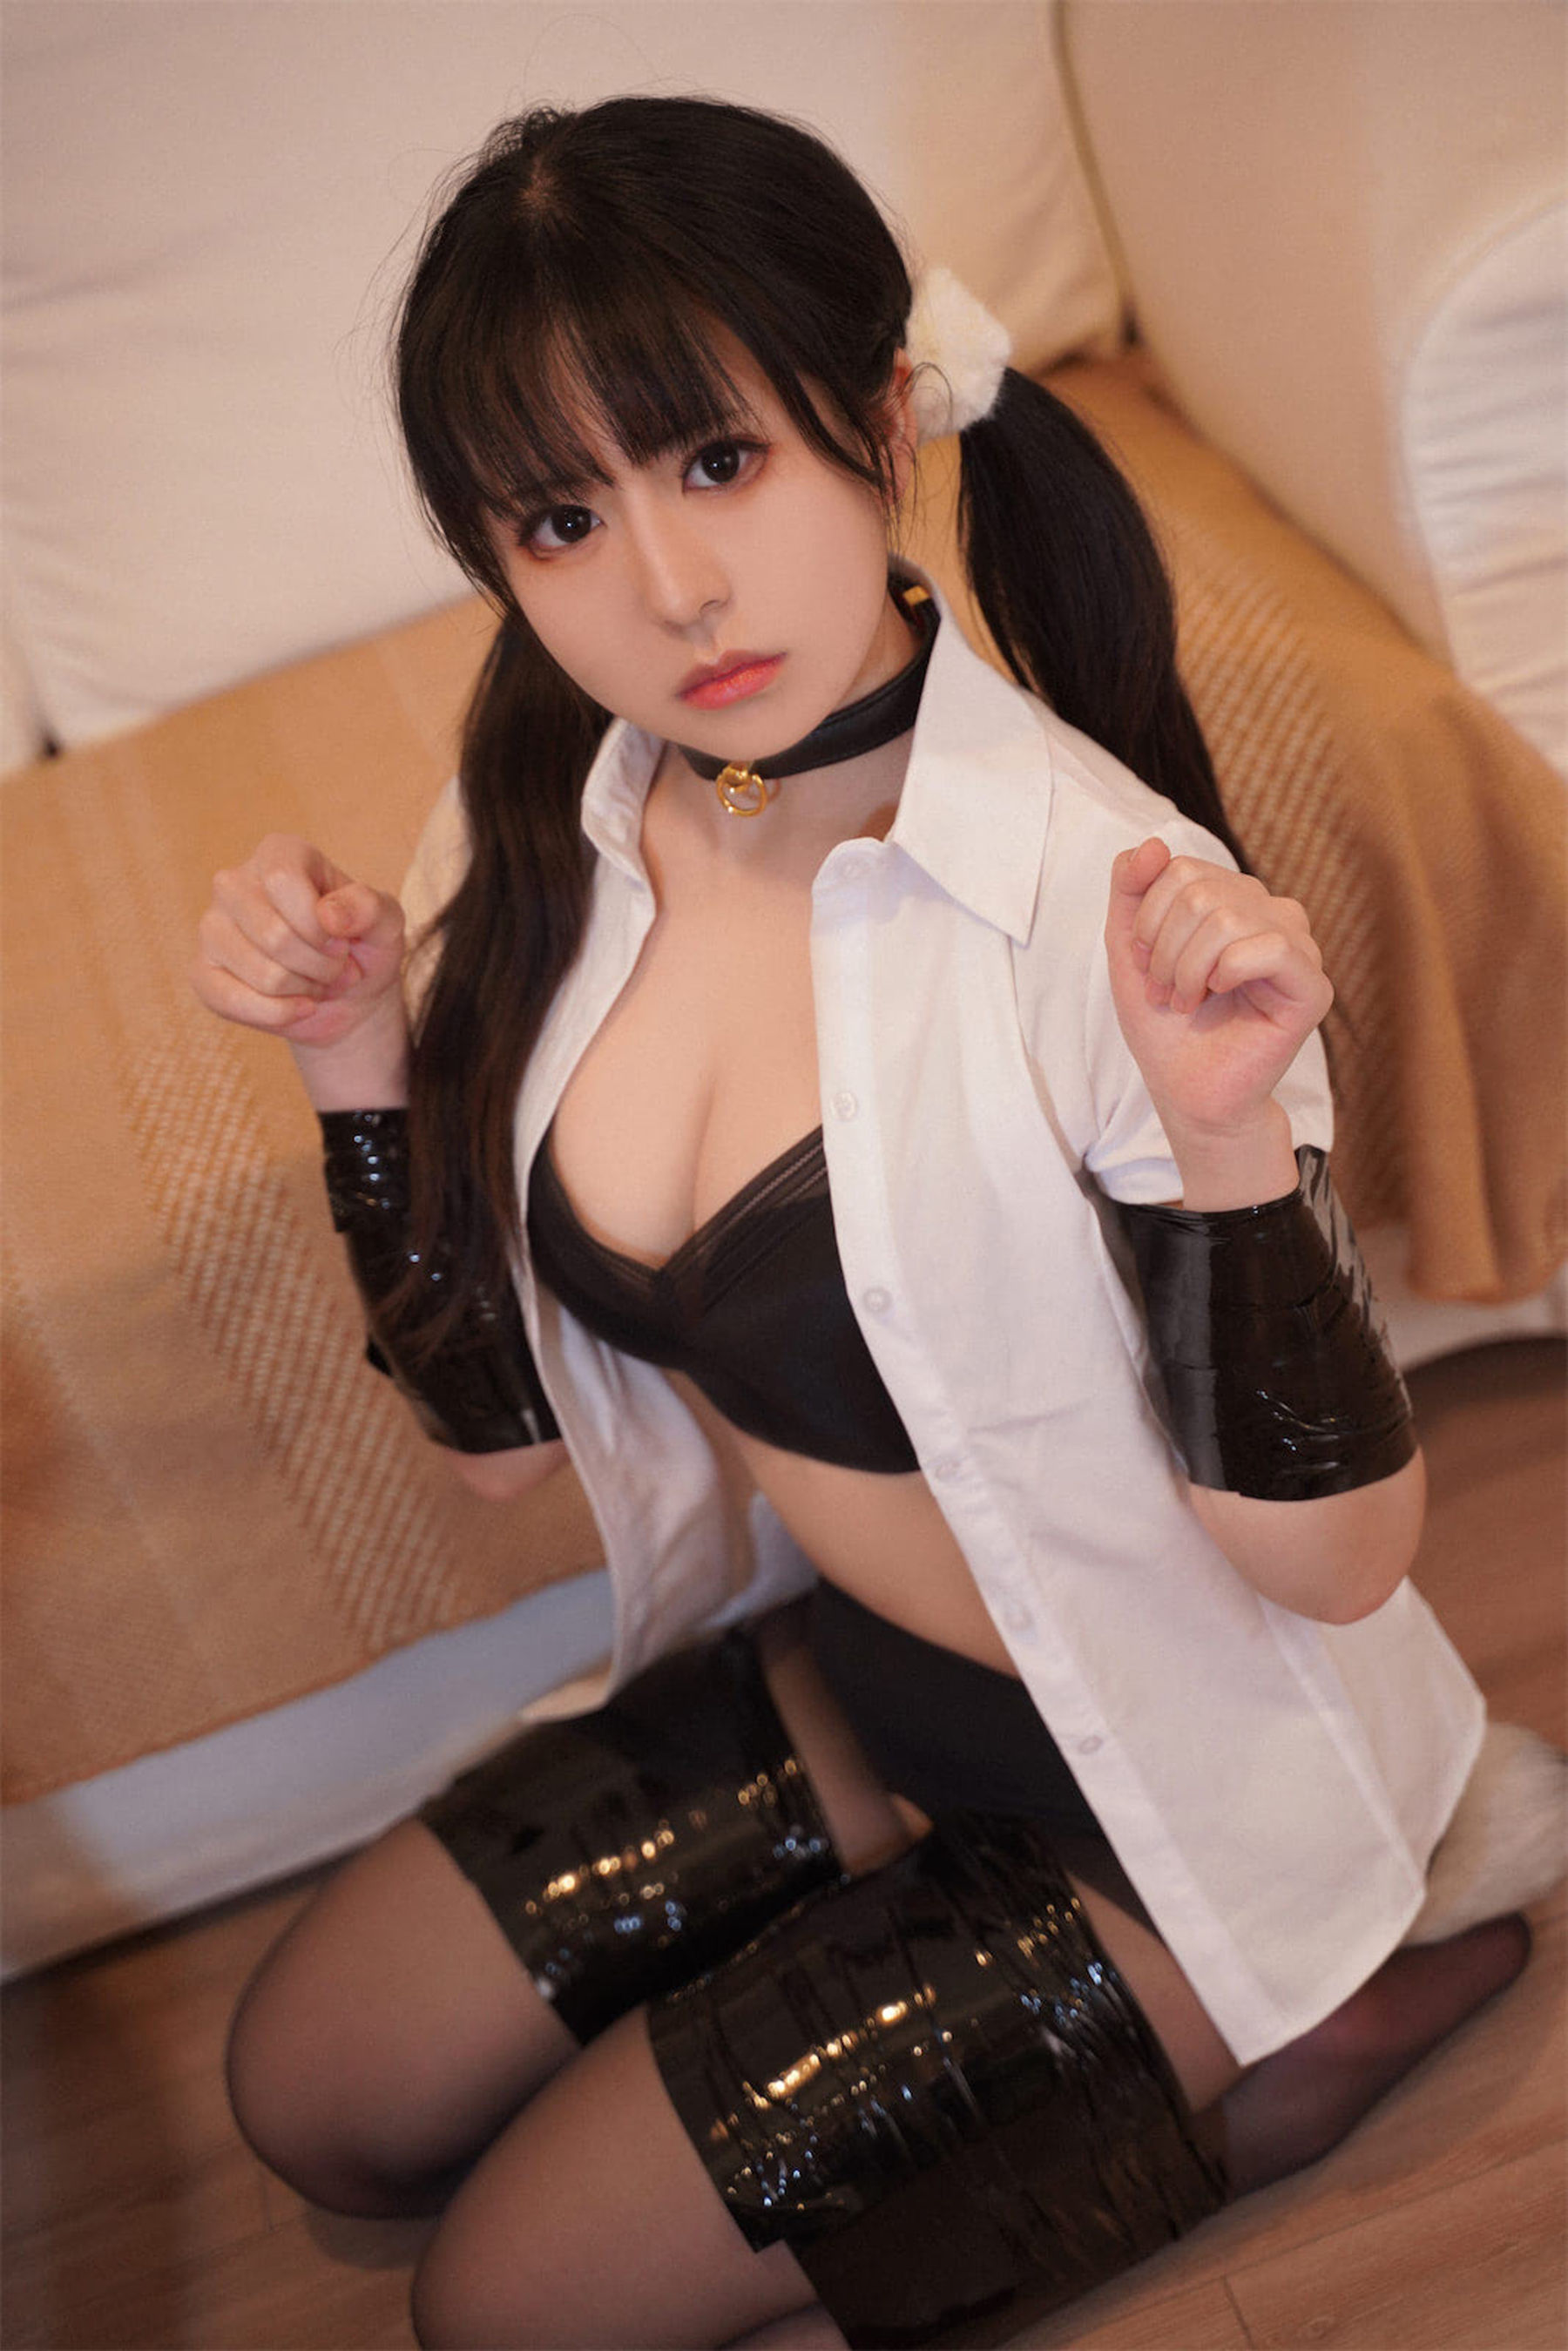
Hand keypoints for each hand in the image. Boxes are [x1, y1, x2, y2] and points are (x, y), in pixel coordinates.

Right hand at [191, 834, 406, 1056]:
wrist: (348, 995)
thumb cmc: (362, 945)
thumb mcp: (386, 922)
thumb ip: (370, 907)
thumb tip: (329, 915)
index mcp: (278, 854)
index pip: (282, 881)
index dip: (321, 925)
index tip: (343, 939)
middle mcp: (233, 883)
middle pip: (273, 934)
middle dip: (321, 965)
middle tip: (337, 966)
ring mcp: (212, 927)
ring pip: (262, 974)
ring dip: (306, 991)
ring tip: (318, 981)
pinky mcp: (202, 973)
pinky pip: (232, 1002)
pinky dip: (280, 1014)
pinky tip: (299, 1007)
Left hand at [1105, 839, 1331, 1188]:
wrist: (1187, 1093)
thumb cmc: (1165, 1025)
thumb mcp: (1129, 948)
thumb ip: (1131, 889)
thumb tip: (1153, 844)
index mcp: (1234, 897)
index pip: (1180, 868)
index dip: (1147, 919)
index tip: (1145, 965)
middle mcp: (1272, 913)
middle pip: (1201, 890)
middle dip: (1165, 948)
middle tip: (1166, 992)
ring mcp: (1298, 947)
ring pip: (1231, 916)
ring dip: (1189, 968)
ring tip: (1187, 1001)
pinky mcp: (1313, 986)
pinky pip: (1273, 947)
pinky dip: (1229, 972)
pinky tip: (1221, 995)